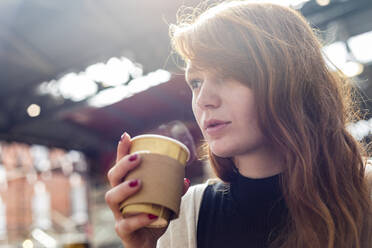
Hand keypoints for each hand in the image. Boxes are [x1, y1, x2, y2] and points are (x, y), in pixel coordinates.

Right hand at [105, 132, 190, 247]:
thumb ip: (173, 191)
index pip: (120, 165)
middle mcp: (118, 198)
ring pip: (112, 198)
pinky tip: (151, 213)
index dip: (121, 151)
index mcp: (126, 187)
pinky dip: (139, 218)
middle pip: (112, 177)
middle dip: (123, 165)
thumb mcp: (164, 201)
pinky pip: (126, 224)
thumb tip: (184, 179)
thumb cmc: (151, 217)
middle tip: (138, 158)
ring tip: (138, 182)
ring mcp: (118, 214)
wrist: (146, 243)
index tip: (127, 136)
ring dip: (124, 188)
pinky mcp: (123, 230)